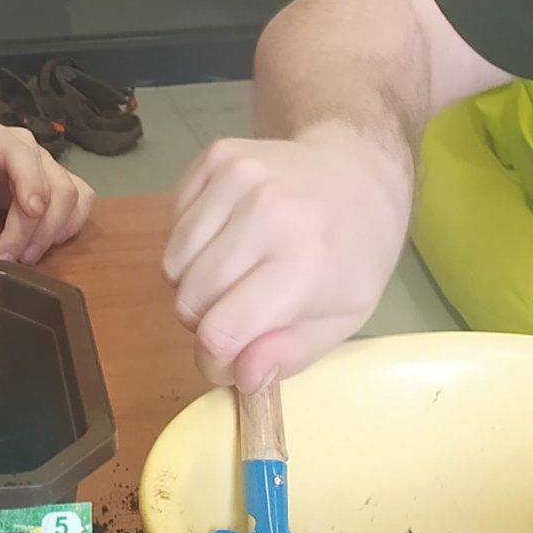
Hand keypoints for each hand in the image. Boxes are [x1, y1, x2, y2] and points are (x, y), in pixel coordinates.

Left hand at [0, 122, 94, 263]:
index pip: (22, 155)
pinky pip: (82, 200)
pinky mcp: (55, 182)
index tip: (30, 214)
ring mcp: (45, 165)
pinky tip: (48, 243)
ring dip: (55, 231)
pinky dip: (71, 225)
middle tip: (10, 259)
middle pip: (54, 184)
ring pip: (73, 195)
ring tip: (25, 256)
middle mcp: (26, 147)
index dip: (32, 184)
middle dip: (37, 228)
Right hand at [163, 128, 411, 392]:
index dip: (215, 360)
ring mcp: (237, 178)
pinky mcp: (216, 156)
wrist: (360, 172)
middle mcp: (265, 215)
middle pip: (190, 300)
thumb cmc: (355, 254)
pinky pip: (173, 223)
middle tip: (236, 314)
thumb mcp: (343, 317)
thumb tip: (242, 376)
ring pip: (173, 263)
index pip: (220, 332)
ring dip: (193, 283)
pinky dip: (190, 243)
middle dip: (205, 322)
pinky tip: (227, 238)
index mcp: (302, 265)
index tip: (228, 361)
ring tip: (231, 275)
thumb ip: (291, 353)